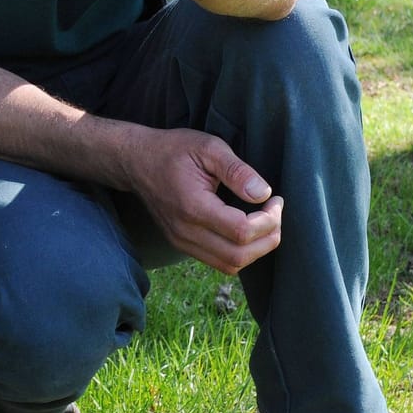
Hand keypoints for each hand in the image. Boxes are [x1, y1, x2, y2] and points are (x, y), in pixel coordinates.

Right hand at [120, 127, 281, 273]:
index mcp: (193, 207)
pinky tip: (247, 229)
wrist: (137, 162)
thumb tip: (263, 194)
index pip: (241, 231)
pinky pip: (218, 261)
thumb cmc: (174, 150)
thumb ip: (237, 171)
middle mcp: (185, 231)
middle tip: (275, 214)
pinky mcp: (182, 244)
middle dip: (268, 239)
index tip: (275, 200)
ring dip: (256, 250)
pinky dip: (240, 252)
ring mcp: (182, 241)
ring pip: (230, 265)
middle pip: (238, 256)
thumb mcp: (208, 148)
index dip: (268, 220)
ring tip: (265, 223)